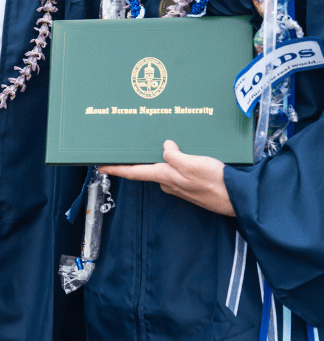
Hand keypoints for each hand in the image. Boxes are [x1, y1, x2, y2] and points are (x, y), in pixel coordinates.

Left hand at [100, 140, 235, 215]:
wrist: (239, 198)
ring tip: (161, 142)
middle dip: (140, 158)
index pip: (134, 172)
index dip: (116, 169)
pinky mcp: (193, 184)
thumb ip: (174, 156)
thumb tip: (165, 147)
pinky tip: (184, 152)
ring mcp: (181, 184)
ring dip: (162, 157)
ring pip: (166, 168)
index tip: (100, 166)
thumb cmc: (216, 183)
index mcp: (165, 176)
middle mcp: (169, 182)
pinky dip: (178, 160)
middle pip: (149, 168)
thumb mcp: (192, 164)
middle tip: (132, 145)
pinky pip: (180, 169)